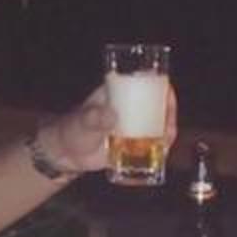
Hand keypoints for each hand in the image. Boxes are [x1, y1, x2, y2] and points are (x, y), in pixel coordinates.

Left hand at [38, 82, 180, 178]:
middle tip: (169, 121)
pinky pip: (151, 145)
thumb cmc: (73, 129)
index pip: (143, 84)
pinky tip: (163, 151)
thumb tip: (110, 116)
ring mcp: (132, 127)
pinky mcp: (132, 145)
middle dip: (168, 111)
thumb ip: (95, 118)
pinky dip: (160, 148)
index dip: (159, 84)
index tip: (167, 89)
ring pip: (157, 125)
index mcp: (118, 95)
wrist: (67, 153)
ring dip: (167, 130)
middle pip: (156, 105)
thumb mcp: (84, 121)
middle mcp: (129, 110)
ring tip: (167, 138)